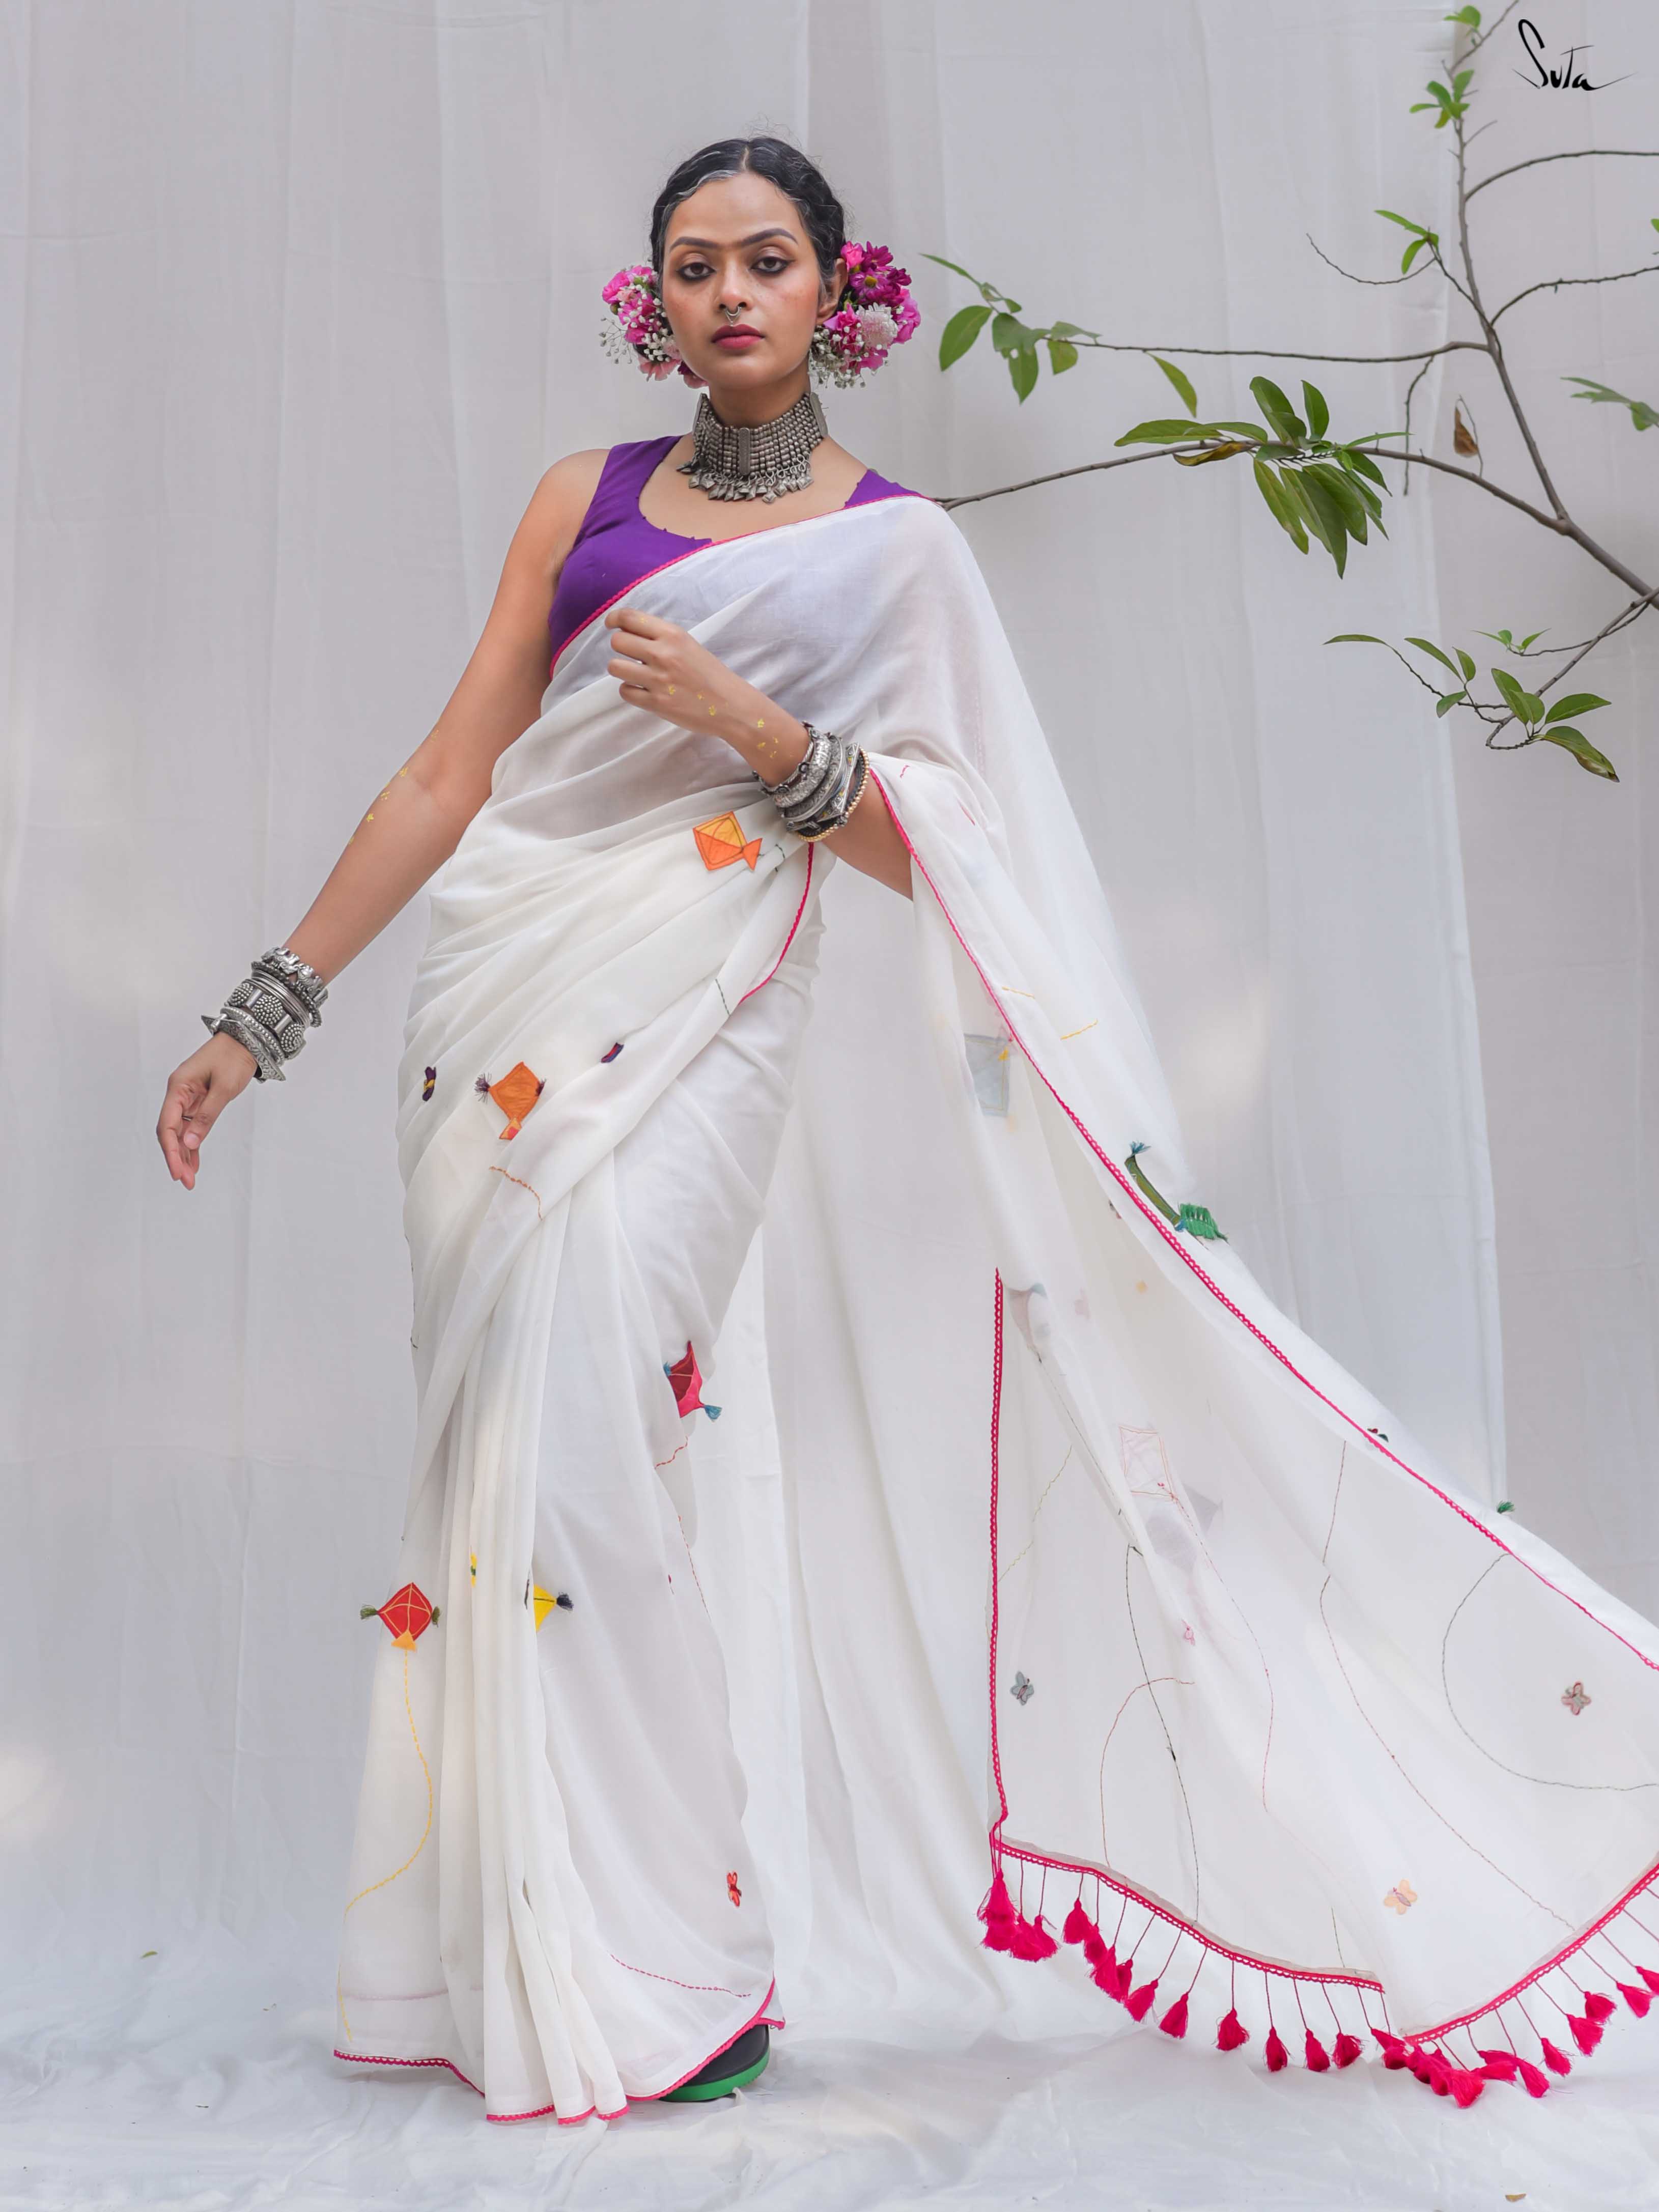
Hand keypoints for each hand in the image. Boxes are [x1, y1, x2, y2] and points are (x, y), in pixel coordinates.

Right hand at [157, 1032, 257, 1189]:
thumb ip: (206, 1116)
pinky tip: (193, 1162)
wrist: (245, 1041)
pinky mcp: (197, 1101)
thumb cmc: (233, 1058)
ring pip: (180, 1132)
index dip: (170, 1151)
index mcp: (178, 1087)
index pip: (167, 1125)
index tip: (177, 1172)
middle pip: (170, 1131)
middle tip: (185, 1181)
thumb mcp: (223, 1089)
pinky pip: (191, 1127)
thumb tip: (190, 1143)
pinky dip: (192, 1144)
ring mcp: (187, 1098)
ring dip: (183, 1154)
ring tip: (189, 1178)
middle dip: (176, 1157)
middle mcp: (178, 1093)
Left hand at [603, 607, 806, 779]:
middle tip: (632, 656)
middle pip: (618, 642)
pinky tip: (644, 691)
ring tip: (636, 674)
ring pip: (615, 667)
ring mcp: (658, 679)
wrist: (730, 705)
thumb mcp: (688, 645)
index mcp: (672, 635)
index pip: (630, 617)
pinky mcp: (656, 703)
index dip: (614, 619)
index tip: (611, 625)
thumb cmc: (710, 674)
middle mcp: (663, 654)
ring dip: (621, 670)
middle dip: (620, 648)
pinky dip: (630, 691)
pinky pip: (625, 691)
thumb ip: (661, 638)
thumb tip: (629, 633)